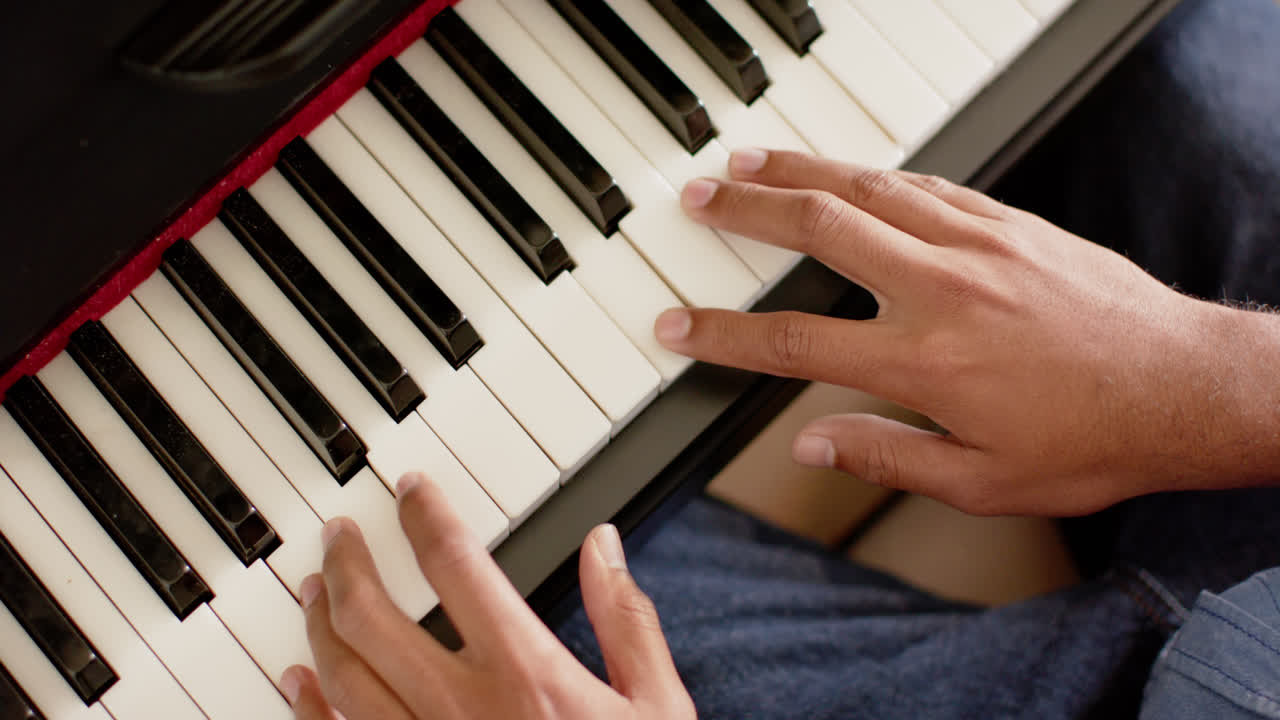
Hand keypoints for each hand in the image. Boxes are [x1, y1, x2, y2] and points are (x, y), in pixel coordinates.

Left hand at [279, 473, 695, 719]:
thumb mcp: (656, 706)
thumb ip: (626, 620)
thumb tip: (603, 547)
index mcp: (527, 675)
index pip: (457, 567)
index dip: (426, 516)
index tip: (411, 490)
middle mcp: (464, 710)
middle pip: (375, 619)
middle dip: (348, 564)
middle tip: (339, 534)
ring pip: (345, 678)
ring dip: (321, 626)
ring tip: (314, 590)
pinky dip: (309, 709)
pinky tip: (297, 681)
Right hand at [657, 149, 1266, 515]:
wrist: (1186, 387)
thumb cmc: (1094, 439)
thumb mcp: (981, 481)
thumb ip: (886, 458)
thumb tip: (812, 445)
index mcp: (924, 362)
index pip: (794, 341)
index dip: (724, 333)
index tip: (678, 324)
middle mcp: (942, 290)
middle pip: (819, 230)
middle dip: (747, 211)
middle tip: (699, 198)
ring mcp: (977, 245)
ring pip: (869, 189)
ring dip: (802, 171)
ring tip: (752, 162)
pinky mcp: (1011, 224)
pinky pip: (928, 186)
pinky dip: (875, 175)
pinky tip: (851, 173)